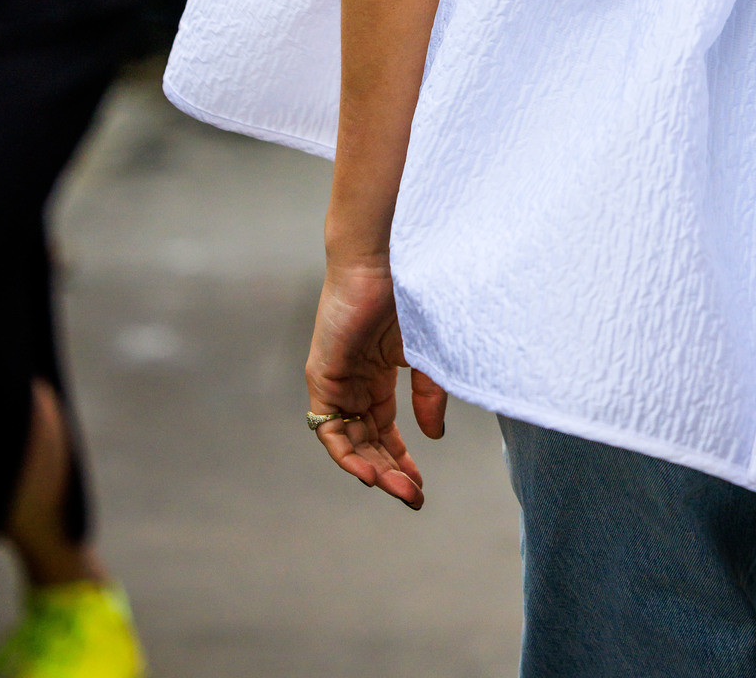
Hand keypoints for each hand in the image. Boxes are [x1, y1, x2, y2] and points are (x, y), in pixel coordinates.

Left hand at [305, 258, 446, 509]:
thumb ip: (429, 394)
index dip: (400, 459)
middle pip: (367, 441)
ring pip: (349, 442)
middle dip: (389, 472)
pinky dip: (347, 453)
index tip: (418, 485)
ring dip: (372, 469)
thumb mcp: (427, 354)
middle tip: (412, 497)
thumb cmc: (408, 293)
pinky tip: (370, 471)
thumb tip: (433, 436)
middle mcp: (353, 383)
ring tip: (398, 489)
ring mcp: (336, 381)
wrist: (384, 259)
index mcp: (377, 374)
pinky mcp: (322, 377)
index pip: (383, 429)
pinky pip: (329, 429)